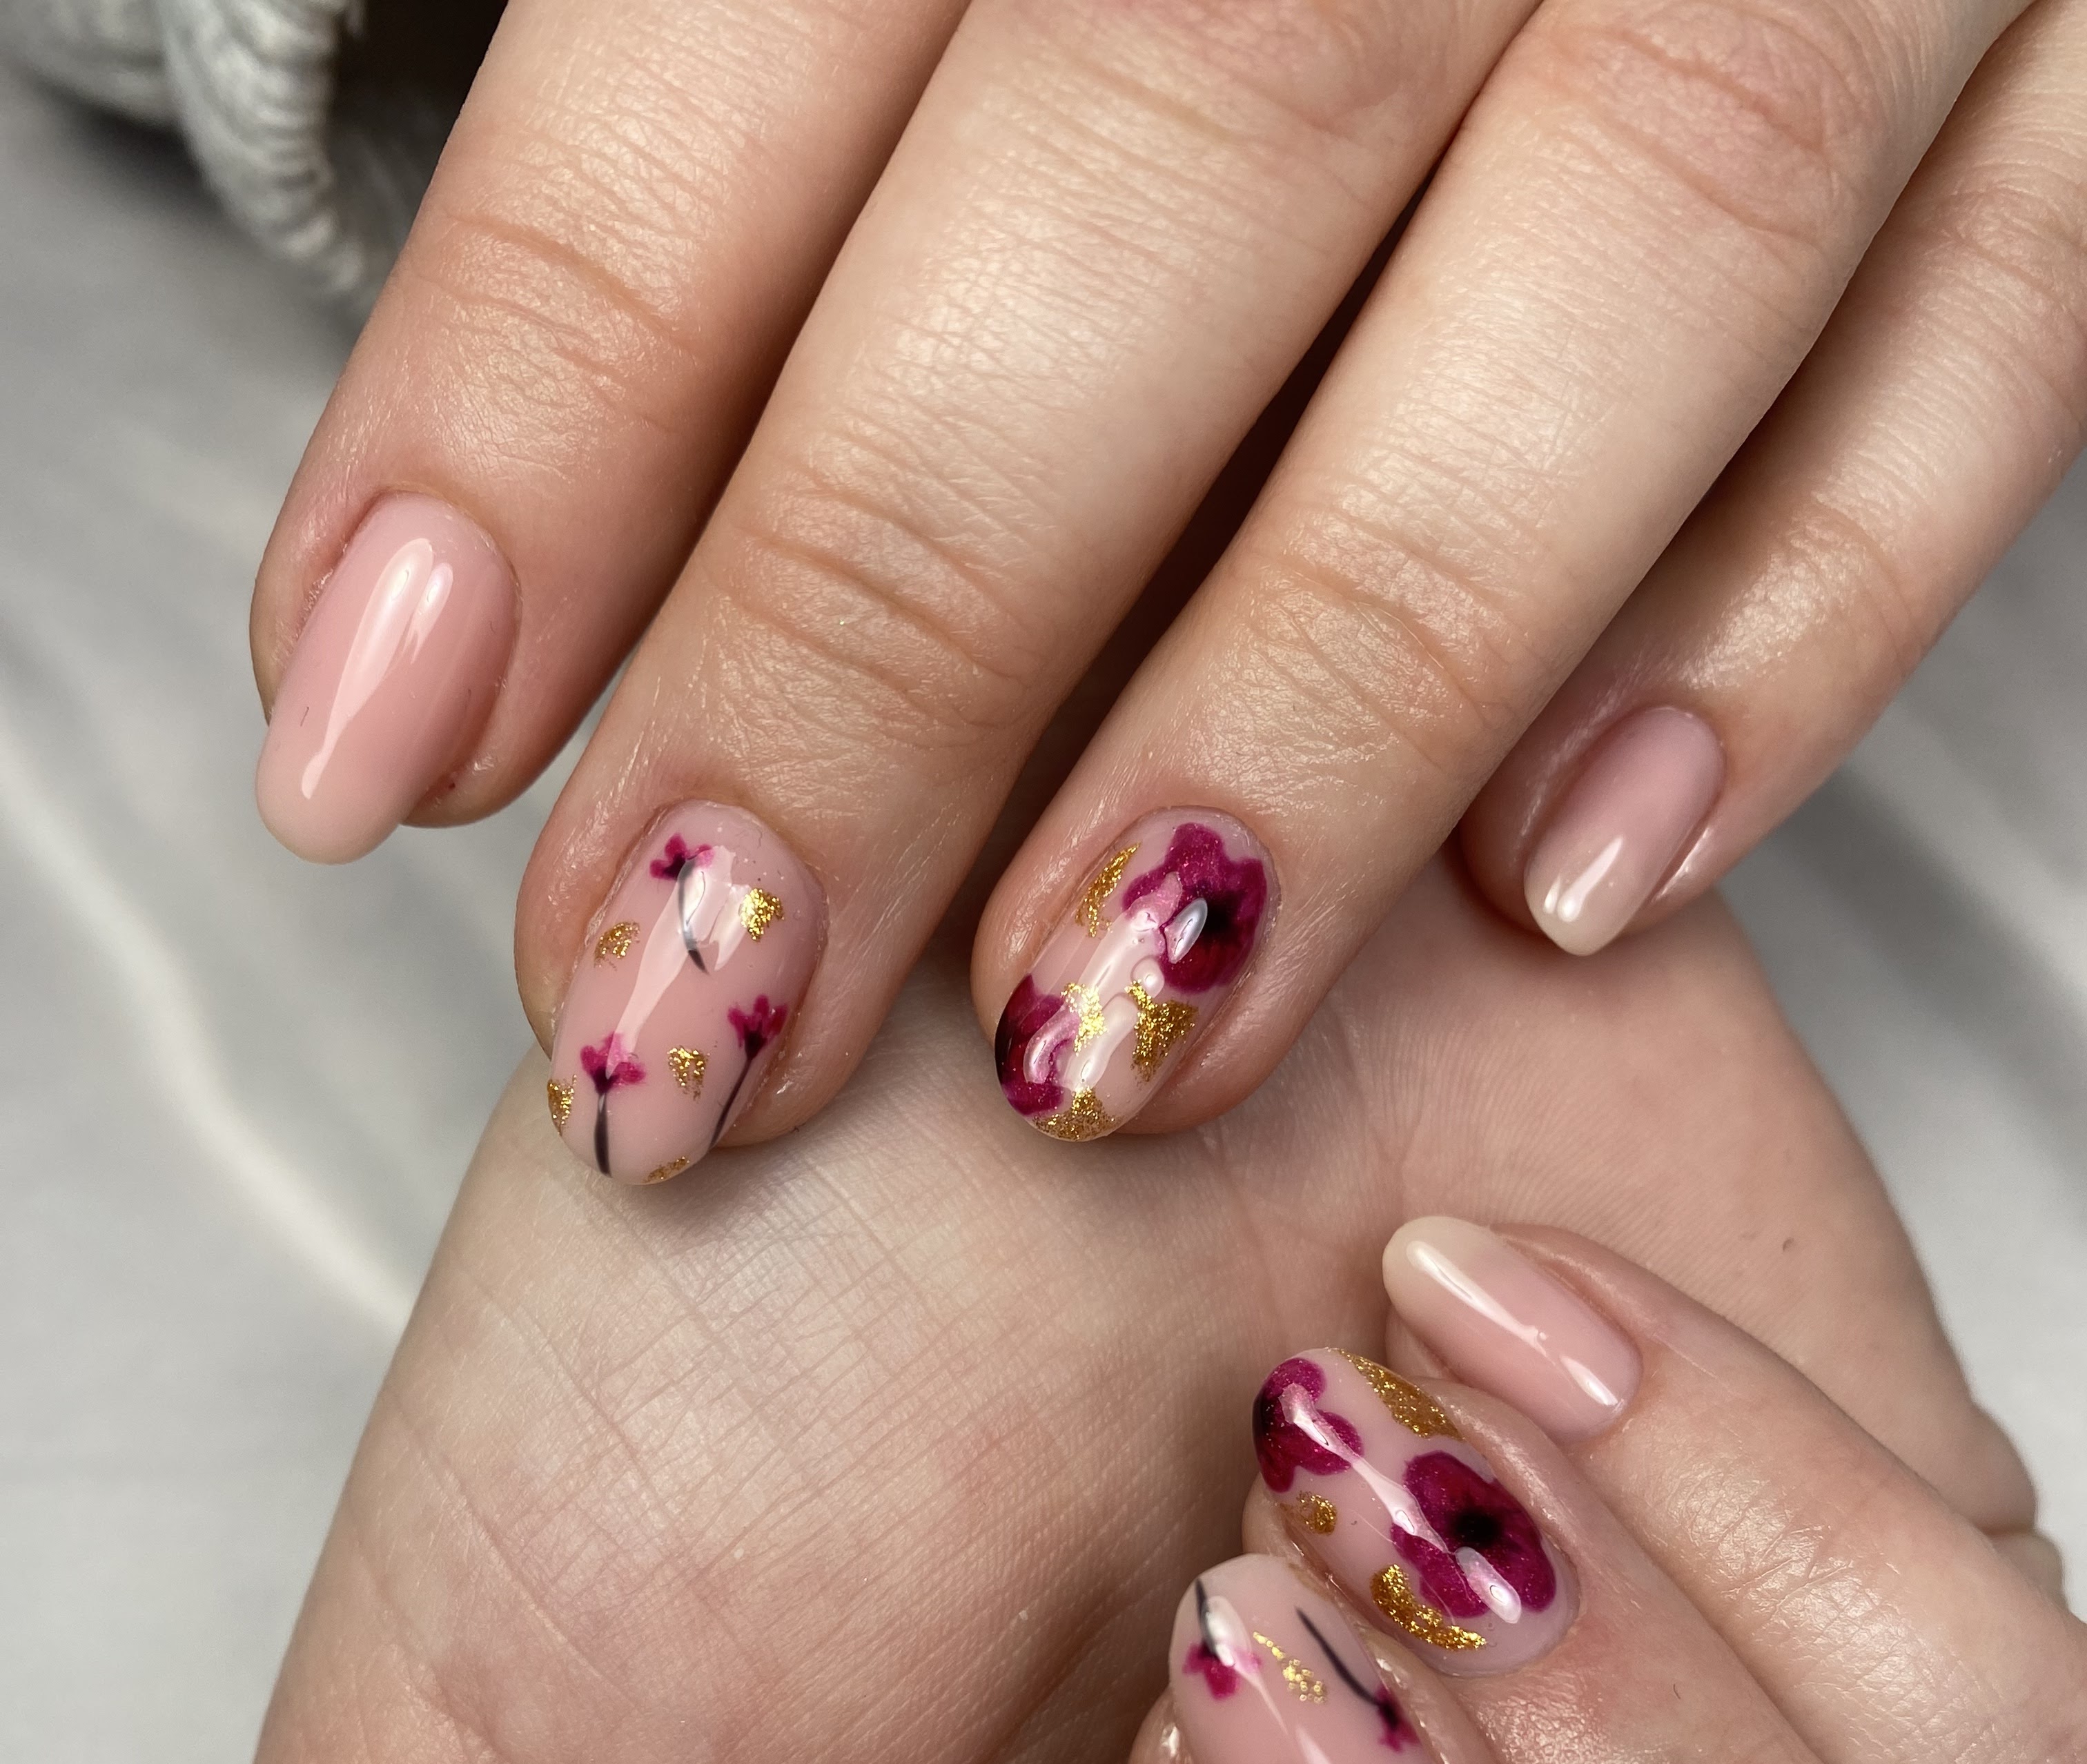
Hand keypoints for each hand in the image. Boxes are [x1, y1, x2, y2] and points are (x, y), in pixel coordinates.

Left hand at [249, 0, 2086, 1187]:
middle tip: (694, 1017)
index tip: (378, 742)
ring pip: (1632, 230)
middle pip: (1171, 131)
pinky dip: (1806, 607)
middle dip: (900, 630)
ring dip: (1330, 690)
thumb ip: (746, 153)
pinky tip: (1571, 887)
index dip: (559, 387)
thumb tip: (460, 627)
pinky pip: (2018, 303)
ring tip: (1091, 1053)